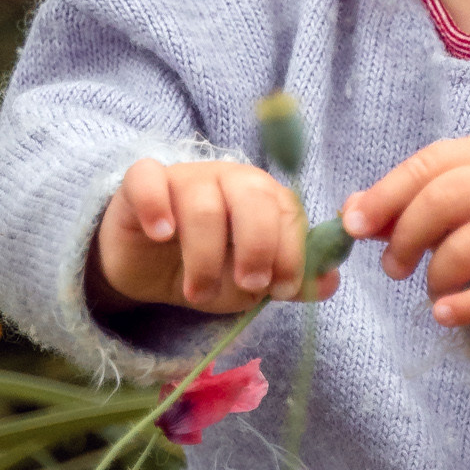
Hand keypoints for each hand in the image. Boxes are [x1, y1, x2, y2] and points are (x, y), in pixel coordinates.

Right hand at [93, 157, 327, 318]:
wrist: (148, 272)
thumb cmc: (208, 269)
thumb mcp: (251, 284)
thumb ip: (291, 281)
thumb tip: (330, 282)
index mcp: (263, 196)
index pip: (288, 210)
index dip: (291, 251)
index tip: (280, 290)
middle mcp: (228, 178)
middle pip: (253, 196)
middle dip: (257, 247)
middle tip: (248, 287)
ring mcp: (184, 177)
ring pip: (203, 203)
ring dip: (205, 257)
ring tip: (197, 293)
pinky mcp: (139, 183)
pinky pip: (147, 180)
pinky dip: (156, 207)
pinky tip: (161, 235)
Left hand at [342, 135, 469, 330]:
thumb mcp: (448, 202)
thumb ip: (399, 206)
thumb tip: (349, 214)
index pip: (428, 165)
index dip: (386, 196)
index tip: (353, 226)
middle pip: (445, 200)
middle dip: (406, 237)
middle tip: (393, 267)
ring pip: (468, 248)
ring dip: (435, 276)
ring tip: (432, 289)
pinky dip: (465, 307)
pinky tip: (444, 314)